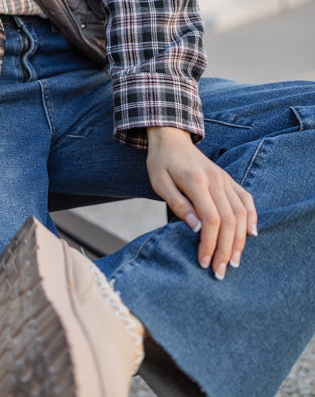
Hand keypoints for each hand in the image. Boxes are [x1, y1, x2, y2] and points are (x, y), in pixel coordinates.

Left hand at [146, 126, 257, 279]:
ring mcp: (225, 179)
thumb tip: (195, 228)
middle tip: (220, 272)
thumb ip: (178, 204)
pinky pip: (246, 199)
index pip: (211, 219)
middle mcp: (216, 180)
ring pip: (241, 213)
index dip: (210, 244)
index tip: (203, 262)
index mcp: (197, 181)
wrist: (172, 140)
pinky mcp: (229, 180)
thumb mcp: (159, 182)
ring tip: (234, 262)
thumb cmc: (161, 162)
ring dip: (240, 241)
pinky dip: (252, 218)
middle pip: (229, 220)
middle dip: (226, 250)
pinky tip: (251, 235)